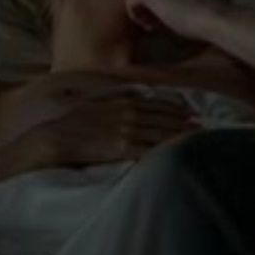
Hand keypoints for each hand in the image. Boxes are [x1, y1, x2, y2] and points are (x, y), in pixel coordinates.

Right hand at [15, 90, 198, 167]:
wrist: (51, 139)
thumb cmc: (68, 126)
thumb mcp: (93, 107)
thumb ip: (112, 104)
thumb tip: (128, 103)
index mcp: (120, 102)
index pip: (154, 103)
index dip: (174, 107)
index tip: (190, 110)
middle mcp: (127, 113)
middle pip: (163, 116)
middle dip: (183, 120)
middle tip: (203, 124)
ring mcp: (125, 130)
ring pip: (160, 131)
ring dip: (180, 134)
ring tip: (198, 138)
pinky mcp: (121, 148)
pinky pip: (149, 148)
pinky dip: (164, 149)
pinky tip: (177, 152)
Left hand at [126, 0, 226, 40]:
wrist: (212, 17)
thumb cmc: (206, 14)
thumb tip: (158, 9)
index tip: (163, 14)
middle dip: (146, 4)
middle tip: (156, 22)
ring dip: (141, 11)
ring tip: (153, 26)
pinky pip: (131, 2)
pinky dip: (137, 16)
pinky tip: (150, 27)